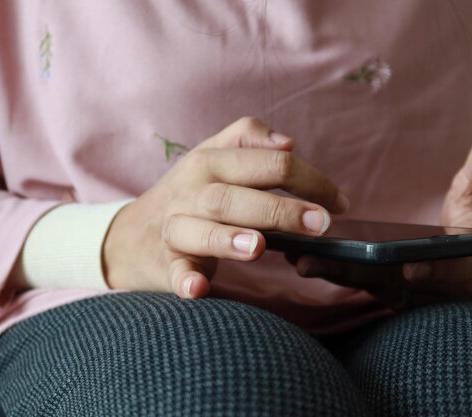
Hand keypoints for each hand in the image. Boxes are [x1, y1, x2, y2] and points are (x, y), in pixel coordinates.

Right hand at [103, 117, 349, 297]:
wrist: (131, 235)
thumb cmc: (189, 193)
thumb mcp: (212, 154)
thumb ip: (248, 139)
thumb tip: (289, 142)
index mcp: (211, 161)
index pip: (267, 163)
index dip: (309, 180)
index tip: (339, 203)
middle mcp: (192, 191)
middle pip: (235, 196)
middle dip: (279, 209)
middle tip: (320, 224)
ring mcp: (175, 228)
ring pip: (200, 229)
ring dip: (228, 238)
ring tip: (259, 246)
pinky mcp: (166, 263)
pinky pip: (174, 271)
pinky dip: (185, 280)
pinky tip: (198, 289)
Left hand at [294, 118, 471, 309]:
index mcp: (462, 263)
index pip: (450, 268)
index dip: (434, 269)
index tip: (412, 266)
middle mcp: (429, 285)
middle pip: (393, 281)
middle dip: (357, 272)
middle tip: (316, 260)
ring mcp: (403, 290)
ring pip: (367, 284)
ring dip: (334, 273)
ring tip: (298, 258)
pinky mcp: (381, 288)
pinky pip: (355, 281)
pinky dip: (330, 271)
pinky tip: (299, 257)